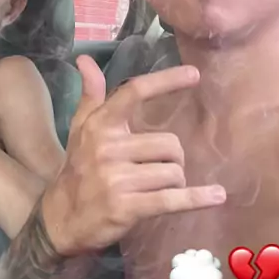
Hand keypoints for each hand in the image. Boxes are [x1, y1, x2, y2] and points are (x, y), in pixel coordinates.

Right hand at [41, 56, 225, 255]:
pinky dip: (196, 198)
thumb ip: (90, 94)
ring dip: (176, 182)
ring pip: (173, 171)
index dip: (165, 81)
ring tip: (159, 189)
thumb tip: (85, 58)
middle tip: (160, 170)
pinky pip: (171, 199)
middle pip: (169, 144)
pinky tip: (217, 196)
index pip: (134, 92)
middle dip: (174, 159)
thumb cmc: (78, 169)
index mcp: (101, 125)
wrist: (61, 220)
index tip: (195, 74)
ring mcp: (117, 179)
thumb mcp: (80, 129)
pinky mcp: (127, 207)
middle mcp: (108, 148)